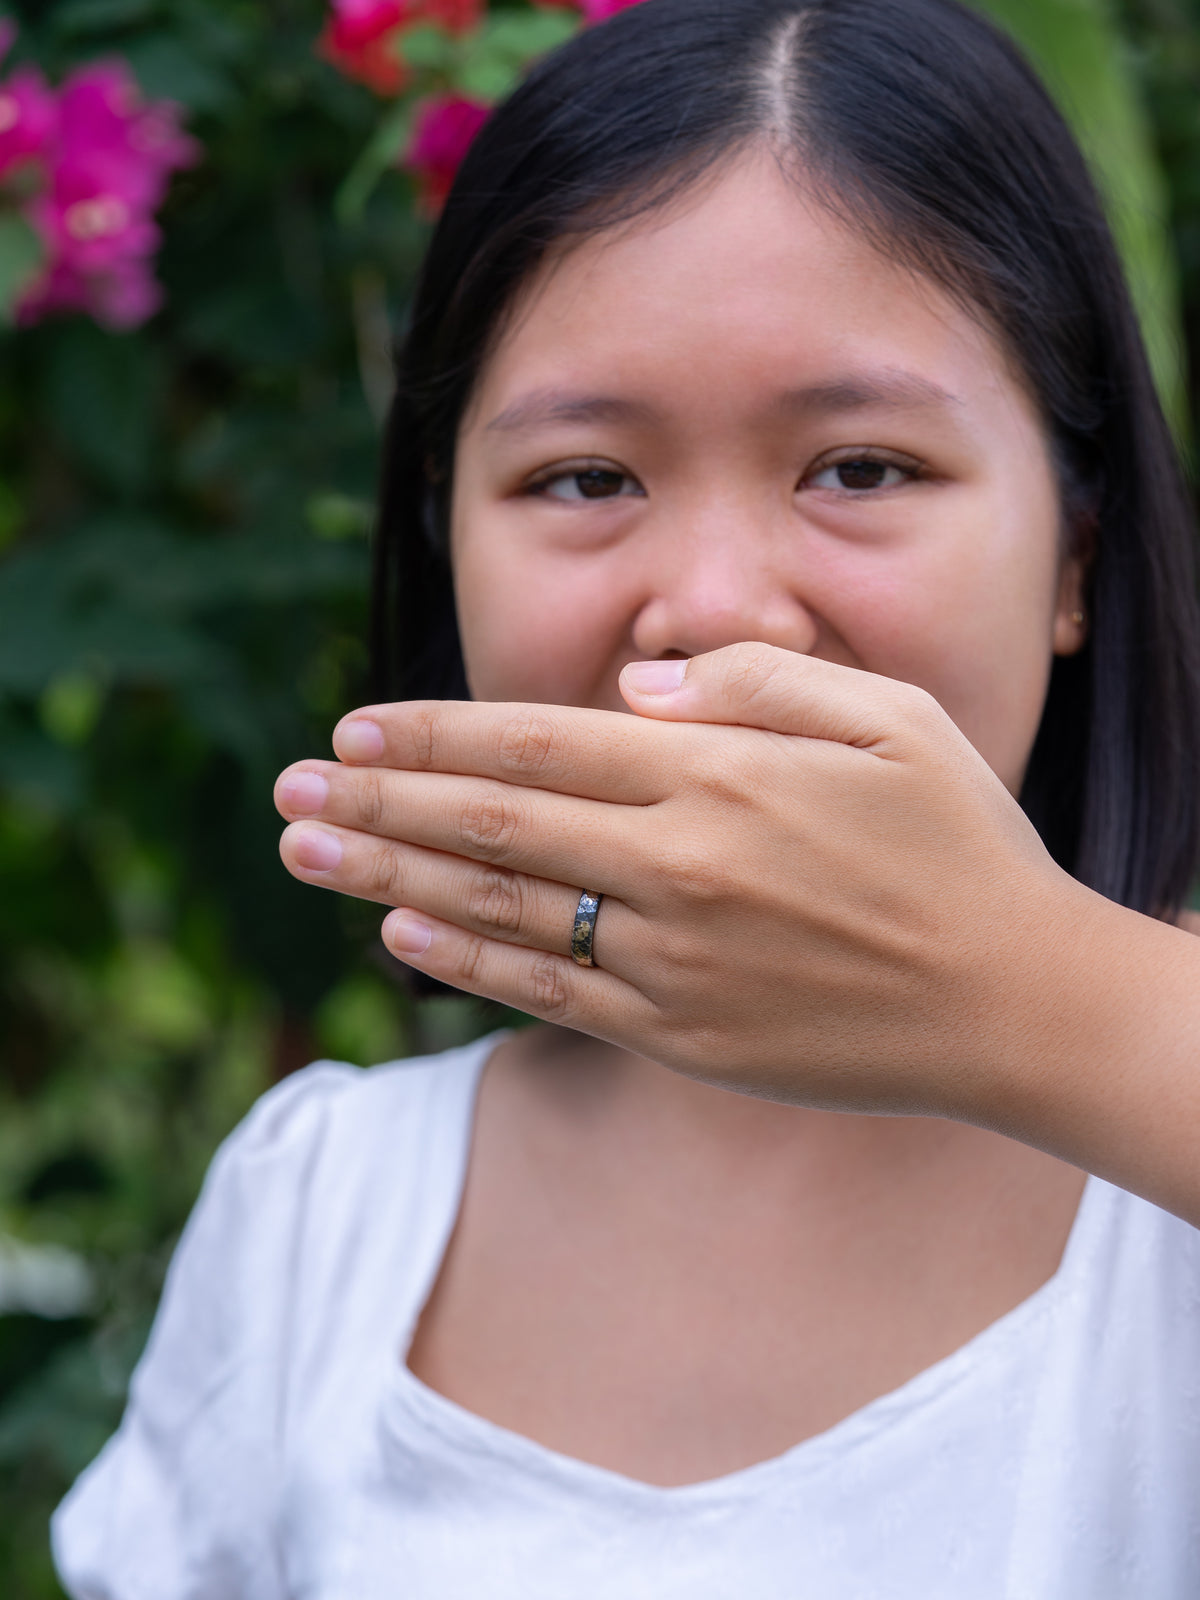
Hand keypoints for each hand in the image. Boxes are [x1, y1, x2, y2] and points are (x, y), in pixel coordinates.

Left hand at [274, 643, 1086, 1120]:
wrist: (1015, 1003)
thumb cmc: (960, 843)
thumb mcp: (892, 716)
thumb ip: (760, 682)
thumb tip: (637, 689)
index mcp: (722, 777)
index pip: (539, 744)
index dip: (435, 736)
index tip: (353, 729)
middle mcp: (680, 866)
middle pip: (492, 824)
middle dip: (378, 802)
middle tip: (287, 791)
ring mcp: (673, 960)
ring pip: (500, 909)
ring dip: (388, 877)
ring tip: (304, 855)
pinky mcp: (681, 1036)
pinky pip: (549, 994)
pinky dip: (466, 963)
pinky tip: (399, 936)